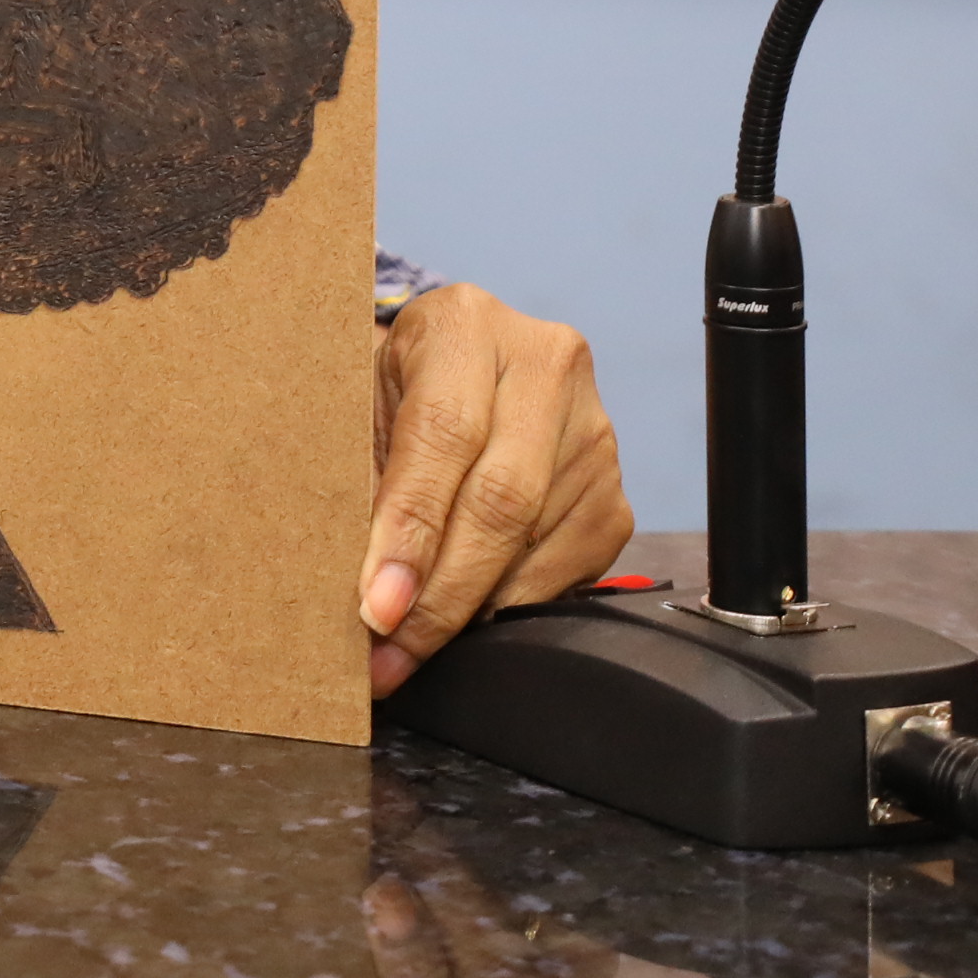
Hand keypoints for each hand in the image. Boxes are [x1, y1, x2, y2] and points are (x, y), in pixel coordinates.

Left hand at [362, 284, 630, 695]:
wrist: (460, 362)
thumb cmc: (395, 386)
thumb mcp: (361, 402)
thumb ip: (363, 477)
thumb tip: (362, 585)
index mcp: (465, 325)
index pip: (443, 436)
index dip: (411, 529)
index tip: (377, 605)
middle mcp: (544, 364)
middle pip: (501, 498)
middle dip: (442, 591)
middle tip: (392, 652)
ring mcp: (593, 426)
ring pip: (537, 540)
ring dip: (474, 608)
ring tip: (414, 648)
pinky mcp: (616, 485)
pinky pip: (575, 563)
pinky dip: (517, 602)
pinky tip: (473, 617)